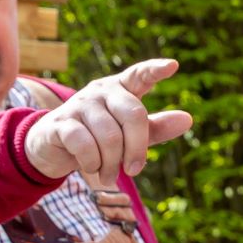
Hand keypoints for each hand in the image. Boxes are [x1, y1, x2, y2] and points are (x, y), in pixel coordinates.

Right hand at [24, 58, 193, 187]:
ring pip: (110, 137)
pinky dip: (92, 163)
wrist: (54, 148)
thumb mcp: (130, 135)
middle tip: (134, 171)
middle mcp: (101, 90)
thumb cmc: (98, 138)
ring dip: (112, 164)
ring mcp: (80, 104)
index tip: (173, 66)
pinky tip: (90, 168)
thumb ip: (157, 128)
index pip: (140, 74)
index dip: (155, 70)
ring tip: (109, 175)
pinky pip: (85, 146)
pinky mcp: (61, 122)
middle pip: (133, 115)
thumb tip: (188, 119)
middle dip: (137, 149)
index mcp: (121, 89)